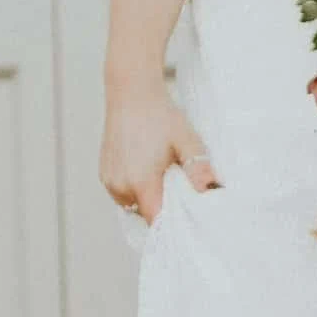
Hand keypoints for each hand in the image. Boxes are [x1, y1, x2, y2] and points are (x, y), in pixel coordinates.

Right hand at [100, 79, 216, 222]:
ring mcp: (109, 179)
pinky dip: (136, 190)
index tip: (189, 222)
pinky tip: (149, 173)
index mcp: (140, 182)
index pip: (157, 221)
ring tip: (164, 180)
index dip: (173, 224)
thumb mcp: (187, 141)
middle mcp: (120, 185)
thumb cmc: (160, 115)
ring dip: (148, 199)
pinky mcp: (104, 172)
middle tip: (181, 194)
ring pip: (133, 205)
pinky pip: (122, 193)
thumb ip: (199, 168)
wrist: (131, 92)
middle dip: (163, 209)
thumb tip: (213, 190)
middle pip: (145, 215)